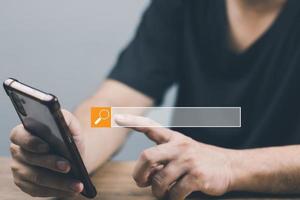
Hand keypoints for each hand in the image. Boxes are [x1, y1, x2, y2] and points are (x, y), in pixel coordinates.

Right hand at [9, 109, 84, 197]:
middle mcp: (18, 151)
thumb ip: (65, 118)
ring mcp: (20, 169)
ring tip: (77, 184)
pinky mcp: (26, 185)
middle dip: (51, 163)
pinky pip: (39, 190)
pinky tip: (71, 191)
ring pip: (37, 178)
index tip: (47, 146)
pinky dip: (57, 191)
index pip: (19, 135)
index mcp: (24, 132)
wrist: (74, 155)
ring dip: (59, 182)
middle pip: (31, 159)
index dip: (31, 141)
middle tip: (68, 166)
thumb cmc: (70, 138)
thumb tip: (60, 119)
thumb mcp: (71, 125)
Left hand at [115, 115, 234, 199]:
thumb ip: (162, 160)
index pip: (150, 127)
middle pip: (147, 156)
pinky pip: (174, 193)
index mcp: (174, 138)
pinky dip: (172, 198)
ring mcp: (188, 160)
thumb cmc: (200, 161)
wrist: (230, 166)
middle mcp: (179, 146)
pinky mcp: (197, 176)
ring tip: (163, 192)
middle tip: (140, 182)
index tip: (117, 119)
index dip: (133, 122)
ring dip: (157, 191)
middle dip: (139, 173)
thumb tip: (145, 174)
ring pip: (159, 180)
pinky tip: (177, 195)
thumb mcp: (182, 152)